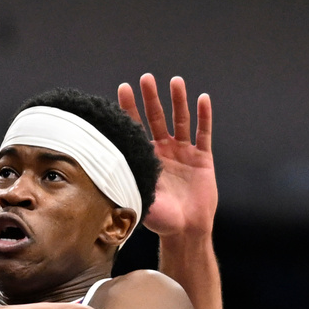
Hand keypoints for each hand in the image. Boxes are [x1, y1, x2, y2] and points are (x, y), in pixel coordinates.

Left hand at [119, 74, 216, 237]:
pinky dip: (204, 116)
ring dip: (178, 101)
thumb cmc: (160, 219)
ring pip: (181, 120)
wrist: (185, 230)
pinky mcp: (202, 158)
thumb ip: (128, 183)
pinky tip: (202, 99)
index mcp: (146, 158)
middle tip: (146, 78)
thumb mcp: (140, 198)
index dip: (130, 108)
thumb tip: (105, 174)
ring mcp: (183, 153)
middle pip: (157, 118)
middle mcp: (164, 151)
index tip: (123, 88)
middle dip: (151, 98)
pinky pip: (203, 133)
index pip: (135, 127)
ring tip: (175, 81)